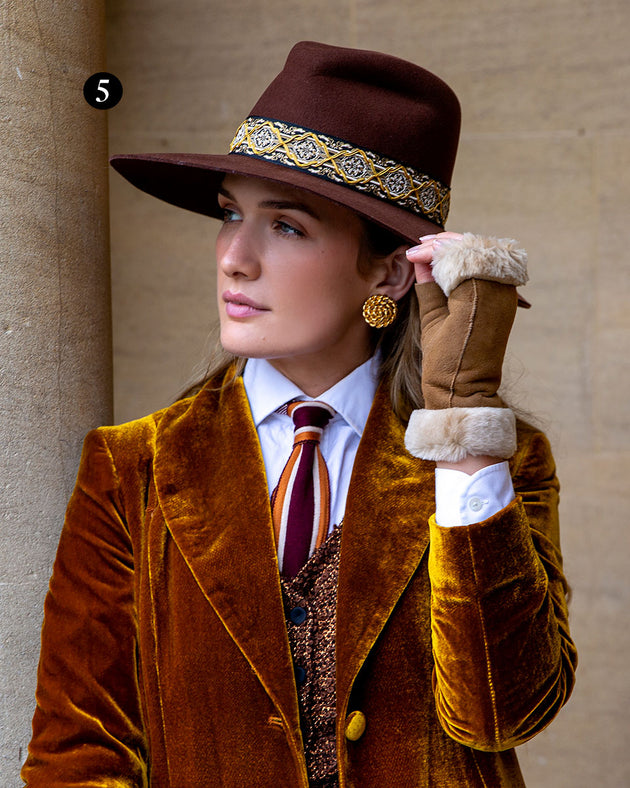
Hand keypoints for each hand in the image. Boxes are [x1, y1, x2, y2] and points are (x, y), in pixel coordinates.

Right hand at [403, 233, 527, 462]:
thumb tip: (420, 261)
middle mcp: (498, 291)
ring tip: (433, 252)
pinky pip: (490, 271)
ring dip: (459, 252)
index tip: (412, 253)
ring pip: (484, 257)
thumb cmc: (445, 364)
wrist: (466, 392)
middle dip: (446, 246)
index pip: (455, 255)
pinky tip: (451, 265)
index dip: (432, 250)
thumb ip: (428, 287)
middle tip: (422, 246)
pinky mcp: (507, 303)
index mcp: (476, 295)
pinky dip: (471, 264)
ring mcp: (506, 296)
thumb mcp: (430, 321)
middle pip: (474, 251)